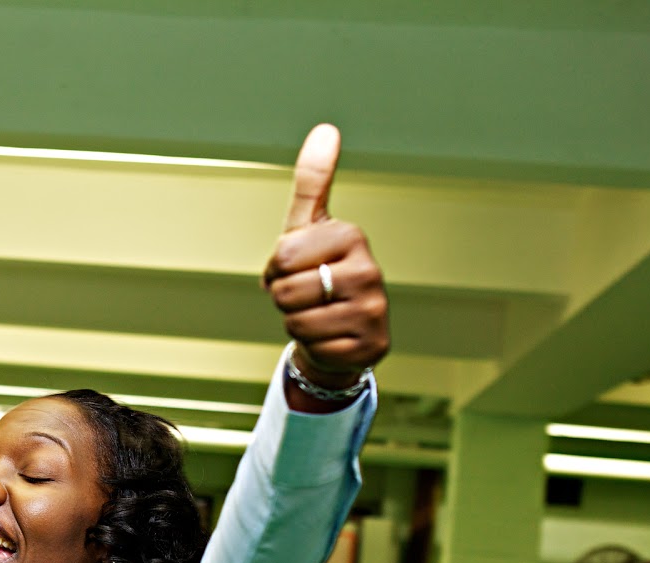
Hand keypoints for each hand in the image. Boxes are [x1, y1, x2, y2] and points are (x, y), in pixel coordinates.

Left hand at [263, 124, 389, 388]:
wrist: (341, 327)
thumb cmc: (317, 270)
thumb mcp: (307, 226)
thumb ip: (312, 181)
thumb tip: (326, 128)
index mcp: (351, 235)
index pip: (282, 255)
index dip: (275, 268)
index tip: (294, 267)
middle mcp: (369, 270)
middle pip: (286, 290)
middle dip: (283, 298)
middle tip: (304, 295)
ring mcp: (374, 309)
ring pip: (297, 321)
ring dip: (296, 322)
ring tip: (316, 313)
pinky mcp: (372, 344)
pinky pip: (315, 347)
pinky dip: (314, 346)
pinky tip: (330, 336)